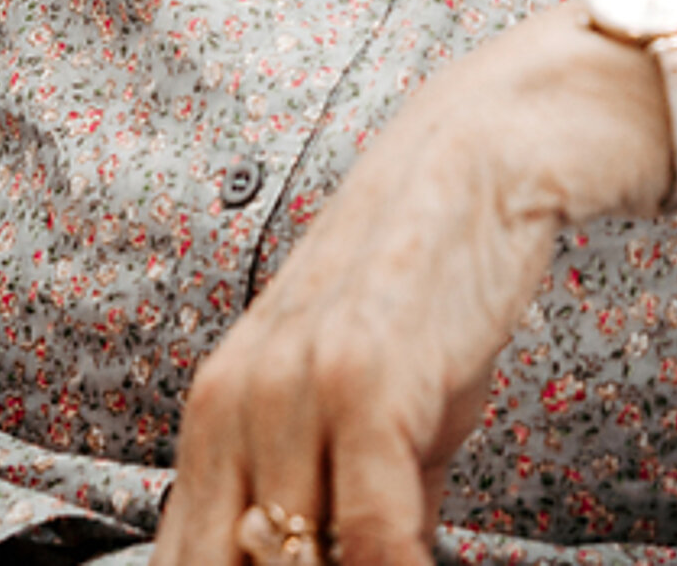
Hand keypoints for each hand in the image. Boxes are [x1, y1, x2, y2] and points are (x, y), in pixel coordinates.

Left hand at [154, 12, 662, 565]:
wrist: (486, 152)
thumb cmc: (431, 272)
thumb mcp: (365, 389)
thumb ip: (341, 487)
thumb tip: (361, 565)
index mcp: (217, 408)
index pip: (189, 557)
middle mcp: (233, 402)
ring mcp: (293, 391)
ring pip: (293, 561)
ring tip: (397, 560)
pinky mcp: (362, 383)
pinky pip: (369, 536)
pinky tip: (420, 561)